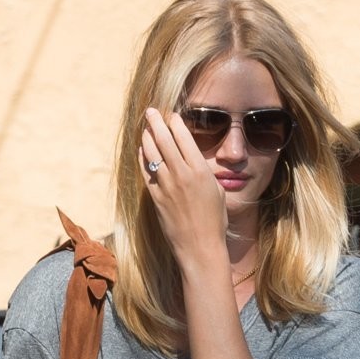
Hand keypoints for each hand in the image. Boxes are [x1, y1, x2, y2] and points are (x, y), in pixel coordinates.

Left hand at [139, 108, 228, 269]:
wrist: (200, 247)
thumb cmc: (214, 222)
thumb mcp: (218, 192)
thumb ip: (206, 173)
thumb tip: (196, 163)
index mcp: (200, 170)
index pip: (183, 136)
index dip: (175, 122)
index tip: (171, 115)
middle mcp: (181, 174)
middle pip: (163, 139)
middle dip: (155, 121)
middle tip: (151, 111)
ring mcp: (166, 185)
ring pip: (151, 152)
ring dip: (146, 136)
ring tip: (145, 127)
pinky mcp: (156, 197)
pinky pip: (146, 171)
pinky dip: (142, 158)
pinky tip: (141, 150)